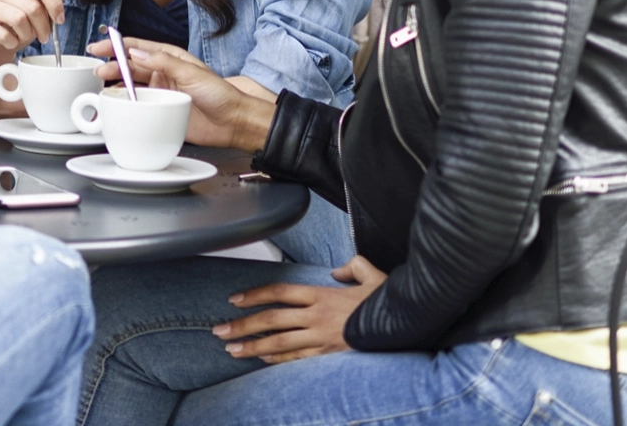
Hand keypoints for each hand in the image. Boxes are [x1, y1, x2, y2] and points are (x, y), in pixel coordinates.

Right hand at [0, 0, 71, 72]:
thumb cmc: (13, 24)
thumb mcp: (36, 10)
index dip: (55, 2)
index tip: (60, 19)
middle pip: (32, 4)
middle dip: (43, 25)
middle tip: (44, 36)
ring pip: (18, 18)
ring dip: (27, 34)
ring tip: (25, 38)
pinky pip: (2, 34)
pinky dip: (12, 43)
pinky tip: (11, 42)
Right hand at [88, 37, 274, 150]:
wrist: (232, 123)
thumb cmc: (220, 94)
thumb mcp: (192, 73)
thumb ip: (164, 63)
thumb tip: (137, 54)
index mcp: (170, 58)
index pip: (138, 48)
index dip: (117, 45)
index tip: (100, 45)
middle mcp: (162, 73)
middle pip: (130, 67)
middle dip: (111, 65)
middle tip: (97, 69)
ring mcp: (159, 92)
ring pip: (130, 85)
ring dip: (115, 84)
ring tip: (101, 85)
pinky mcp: (159, 111)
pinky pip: (136, 105)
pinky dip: (123, 103)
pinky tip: (114, 103)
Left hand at [213, 256, 387, 363]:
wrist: (407, 327)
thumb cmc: (388, 301)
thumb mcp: (370, 274)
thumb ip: (351, 267)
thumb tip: (338, 270)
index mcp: (322, 294)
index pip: (279, 293)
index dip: (254, 295)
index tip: (234, 300)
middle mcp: (317, 316)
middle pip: (271, 320)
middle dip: (242, 325)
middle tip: (219, 331)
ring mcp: (322, 338)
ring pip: (279, 343)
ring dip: (252, 346)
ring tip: (231, 349)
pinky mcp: (329, 355)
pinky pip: (297, 358)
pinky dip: (277, 359)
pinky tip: (261, 359)